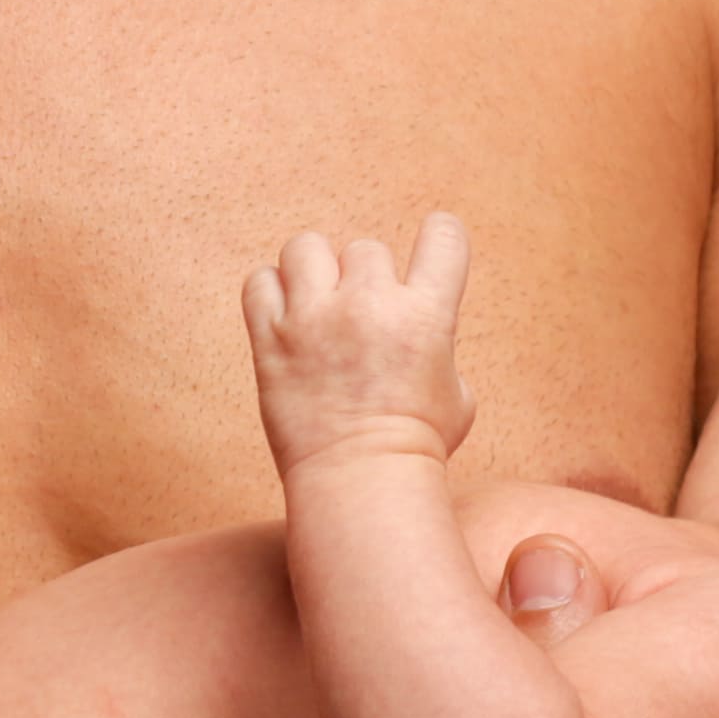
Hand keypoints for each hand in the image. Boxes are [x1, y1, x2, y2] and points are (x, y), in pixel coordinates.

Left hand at [243, 211, 477, 470]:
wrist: (361, 482)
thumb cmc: (416, 447)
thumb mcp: (458, 393)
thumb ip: (440, 346)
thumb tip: (421, 332)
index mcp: (426, 314)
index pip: (443, 235)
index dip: (439, 237)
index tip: (429, 258)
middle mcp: (370, 305)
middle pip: (366, 248)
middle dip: (366, 280)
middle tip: (361, 323)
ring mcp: (315, 320)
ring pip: (307, 247)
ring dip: (315, 272)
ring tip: (317, 308)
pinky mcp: (270, 340)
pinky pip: (260, 281)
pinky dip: (271, 292)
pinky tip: (285, 320)